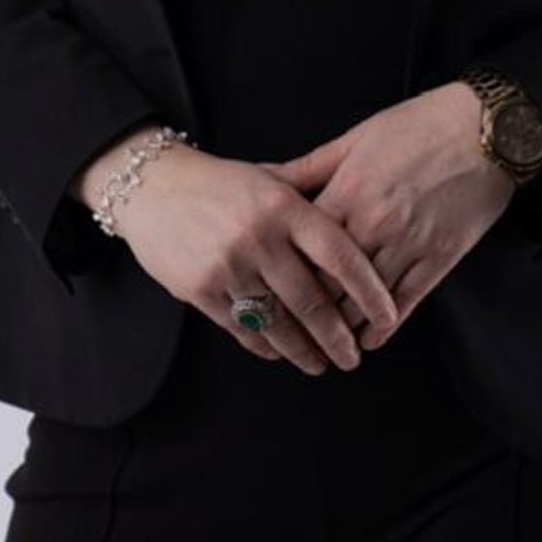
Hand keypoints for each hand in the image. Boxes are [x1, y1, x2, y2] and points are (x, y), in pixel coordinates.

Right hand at [112, 144, 399, 376]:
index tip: (389, 316)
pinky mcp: (200, 289)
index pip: (340, 255)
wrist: (151, 187)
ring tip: (321, 364)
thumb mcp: (270, 177)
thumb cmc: (221, 183)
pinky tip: (280, 353)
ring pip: (278, 323)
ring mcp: (228, 265)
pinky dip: (265, 346)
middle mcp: (259, 236)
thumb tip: (366, 221)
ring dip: (304, 351)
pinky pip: (242, 329)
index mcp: (284, 206)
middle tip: (352, 356)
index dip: (369, 290)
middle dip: (338, 337)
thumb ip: (312, 199)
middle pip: (312, 301)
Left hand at [258, 83, 514, 348]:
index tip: (269, 291)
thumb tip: (264, 177)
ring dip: (343, 327)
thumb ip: (309, 166)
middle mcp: (375, 221)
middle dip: (308, 310)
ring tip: (325, 344)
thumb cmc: (419, 125)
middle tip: (291, 329)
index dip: (284, 272)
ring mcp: (410, 242)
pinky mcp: (440, 257)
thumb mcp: (356, 137)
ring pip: (365, 299)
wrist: (486, 128)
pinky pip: (406, 301)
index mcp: (349, 190)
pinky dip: (384, 326)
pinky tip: (369, 339)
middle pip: (329, 281)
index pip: (302, 245)